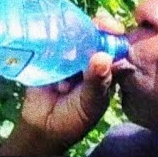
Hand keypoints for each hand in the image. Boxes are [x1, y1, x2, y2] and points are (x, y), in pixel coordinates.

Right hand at [0, 12, 125, 155]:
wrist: (42, 127)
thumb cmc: (73, 118)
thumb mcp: (90, 103)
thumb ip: (98, 82)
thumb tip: (103, 57)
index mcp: (107, 69)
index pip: (115, 45)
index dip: (115, 34)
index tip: (113, 28)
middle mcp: (90, 58)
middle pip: (95, 34)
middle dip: (94, 28)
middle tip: (91, 29)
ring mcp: (70, 55)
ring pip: (75, 35)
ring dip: (72, 39)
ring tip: (68, 53)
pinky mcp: (50, 55)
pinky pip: (53, 41)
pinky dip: (53, 44)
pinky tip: (53, 52)